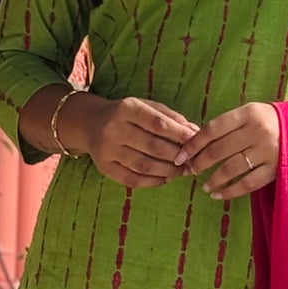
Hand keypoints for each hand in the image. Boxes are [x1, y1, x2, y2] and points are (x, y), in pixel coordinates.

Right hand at [65, 91, 198, 187]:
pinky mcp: (104, 167)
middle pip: (153, 146)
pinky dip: (152, 182)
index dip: (180, 135)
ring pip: (144, 165)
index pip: (158, 123)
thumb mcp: (146, 107)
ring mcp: (107, 150)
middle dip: (177, 156)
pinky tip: (165, 178)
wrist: (90, 123)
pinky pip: (132, 179)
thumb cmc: (127, 114)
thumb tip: (195, 132)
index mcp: (127, 108)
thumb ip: (170, 117)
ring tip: (182, 172)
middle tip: (193, 162)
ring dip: (168, 171)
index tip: (197, 142)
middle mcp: (114, 128)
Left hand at [177, 101, 280, 197]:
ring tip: (204, 186)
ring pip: (231, 168)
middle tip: (190, 171)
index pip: (212, 129)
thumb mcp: (251, 113)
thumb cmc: (271, 121)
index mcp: (248, 113)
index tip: (180, 155)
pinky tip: (218, 195)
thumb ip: (228, 125)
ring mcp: (267, 151)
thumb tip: (196, 143)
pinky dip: (230, 191)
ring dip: (213, 179)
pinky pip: (247, 183)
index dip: (193, 144)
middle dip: (199, 163)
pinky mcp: (275, 169)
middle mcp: (256, 131)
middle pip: (218, 150)